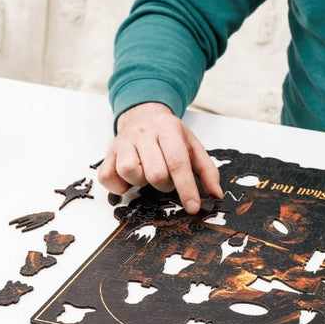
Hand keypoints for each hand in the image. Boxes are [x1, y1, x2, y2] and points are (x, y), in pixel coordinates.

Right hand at [97, 102, 222, 213]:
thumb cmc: (170, 135)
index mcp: (168, 129)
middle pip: (155, 173)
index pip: (178, 162)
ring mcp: (123, 143)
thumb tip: (216, 194)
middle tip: (166, 178)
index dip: (186, 188)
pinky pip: (108, 178)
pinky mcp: (108, 155)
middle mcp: (143, 134)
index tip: (193, 207)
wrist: (143, 116)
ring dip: (141, 182)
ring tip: (147, 173)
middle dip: (165, 185)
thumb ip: (207, 170)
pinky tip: (130, 179)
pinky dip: (119, 186)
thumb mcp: (192, 146)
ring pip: (130, 173)